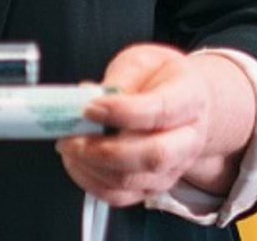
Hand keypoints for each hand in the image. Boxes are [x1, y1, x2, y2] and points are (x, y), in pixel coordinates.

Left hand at [56, 43, 256, 207]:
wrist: (188, 105)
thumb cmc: (161, 79)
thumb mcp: (144, 61)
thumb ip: (120, 78)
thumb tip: (91, 96)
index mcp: (190, 99)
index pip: (160, 111)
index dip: (121, 112)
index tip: (88, 108)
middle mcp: (188, 140)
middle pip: (153, 156)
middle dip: (103, 150)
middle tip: (70, 136)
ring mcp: (172, 167)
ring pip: (133, 181)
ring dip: (91, 166)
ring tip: (67, 145)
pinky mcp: (153, 185)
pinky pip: (121, 196)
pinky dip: (91, 182)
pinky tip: (75, 161)